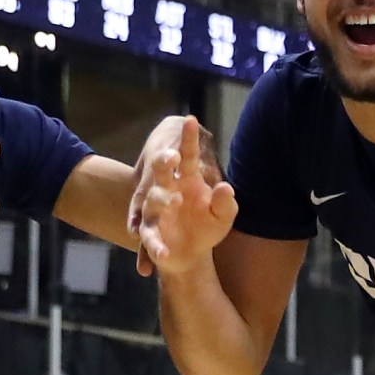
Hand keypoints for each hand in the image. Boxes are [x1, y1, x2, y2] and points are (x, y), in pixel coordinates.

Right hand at [133, 115, 238, 279]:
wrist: (189, 252)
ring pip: (154, 199)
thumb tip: (225, 188)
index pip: (189, 155)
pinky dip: (155, 246)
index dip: (189, 139)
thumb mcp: (222, 216)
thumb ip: (224, 203)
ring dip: (163, 199)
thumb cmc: (207, 226)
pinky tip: (164, 254)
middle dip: (165, 160)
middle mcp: (168, 189)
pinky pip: (149, 237)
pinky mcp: (150, 232)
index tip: (190, 120)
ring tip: (177, 201)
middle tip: (174, 155)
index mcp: (187, 179)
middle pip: (162, 170)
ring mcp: (156, 208)